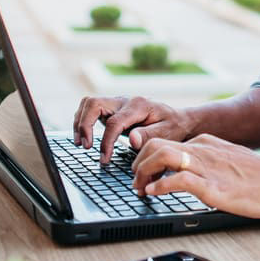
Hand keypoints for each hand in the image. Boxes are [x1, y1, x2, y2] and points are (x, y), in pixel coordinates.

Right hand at [72, 95, 195, 162]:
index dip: (106, 142)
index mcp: (138, 106)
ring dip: (80, 122)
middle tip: (85, 146)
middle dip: (84, 125)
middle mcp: (125, 101)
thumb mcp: (168, 132)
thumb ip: (149, 135)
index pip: (114, 122)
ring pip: (89, 103)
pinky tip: (85, 137)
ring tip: (81, 143)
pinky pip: (91, 108)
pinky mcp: (113, 108)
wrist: (178, 118)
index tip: (104, 159)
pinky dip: (84, 120)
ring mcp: (118, 103)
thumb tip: (132, 140)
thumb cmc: (174, 126)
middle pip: (94, 103)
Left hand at [131, 134, 259, 219]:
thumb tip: (189, 174)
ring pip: (161, 155)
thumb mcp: (228, 161)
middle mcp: (202, 149)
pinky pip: (178, 179)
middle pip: (155, 144)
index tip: (141, 174)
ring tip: (140, 189)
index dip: (145, 157)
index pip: (164, 141)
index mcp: (205, 142)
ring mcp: (207, 166)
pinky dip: (159, 186)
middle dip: (138, 163)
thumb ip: (208, 163)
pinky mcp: (212, 186)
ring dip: (143, 173)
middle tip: (135, 183)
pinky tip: (153, 194)